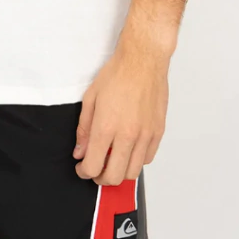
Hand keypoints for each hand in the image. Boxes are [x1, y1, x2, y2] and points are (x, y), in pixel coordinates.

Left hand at [73, 38, 169, 184]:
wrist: (143, 60)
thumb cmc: (117, 73)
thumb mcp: (91, 98)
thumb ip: (84, 129)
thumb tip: (80, 151)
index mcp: (106, 127)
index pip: (93, 166)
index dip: (84, 172)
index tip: (82, 168)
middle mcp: (127, 135)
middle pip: (113, 177)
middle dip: (100, 178)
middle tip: (96, 169)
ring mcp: (145, 135)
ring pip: (132, 172)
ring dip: (120, 172)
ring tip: (112, 160)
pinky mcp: (158, 132)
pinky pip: (147, 159)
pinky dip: (136, 160)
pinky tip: (128, 149)